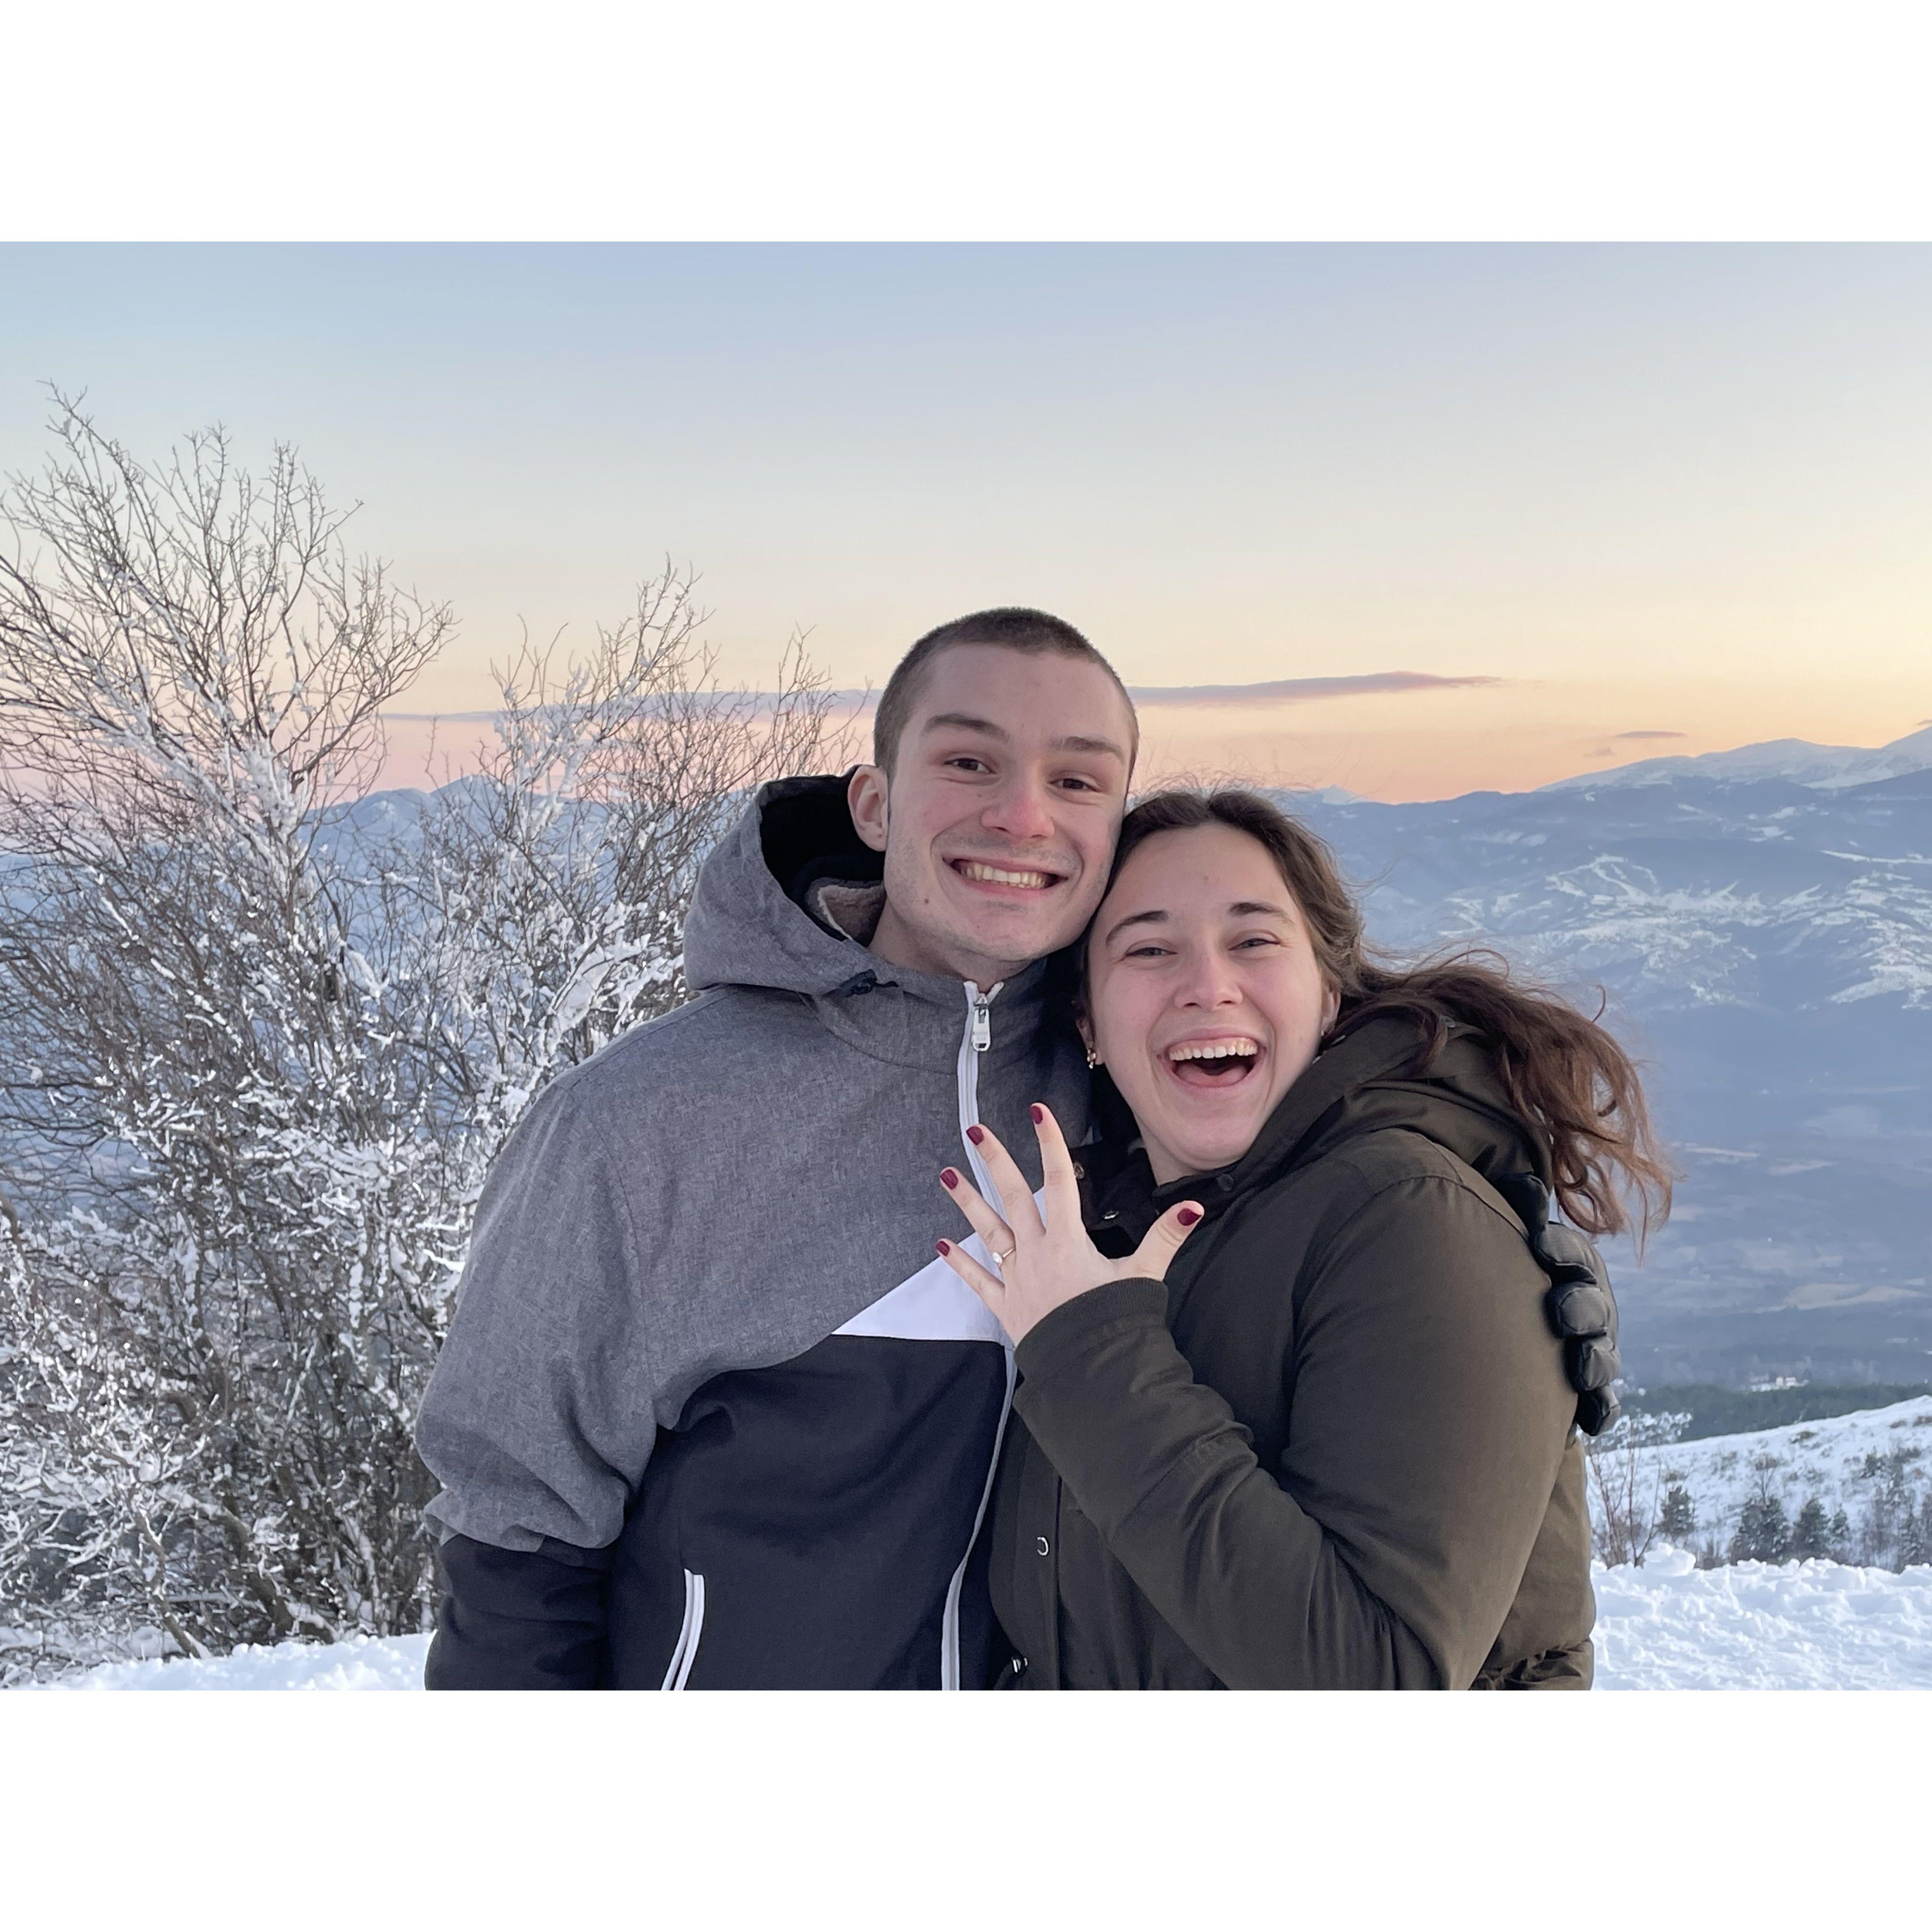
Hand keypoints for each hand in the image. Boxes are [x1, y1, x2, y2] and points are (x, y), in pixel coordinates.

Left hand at [937, 1103, 1202, 1345]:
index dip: (1051, 1144)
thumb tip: (1192, 1206)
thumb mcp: (1144, 1276)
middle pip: (1013, 1198)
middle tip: (976, 1131)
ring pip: (989, 1233)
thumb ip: (1166, 1237)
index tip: (1039, 1111)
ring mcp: (1018, 1279)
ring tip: (945, 1174)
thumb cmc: (1116, 1323)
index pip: (1059, 1182)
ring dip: (967, 1203)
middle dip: (995, 1162)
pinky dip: (960, 1264)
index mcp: (1068, 1242)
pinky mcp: (1008, 1306)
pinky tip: (940, 1245)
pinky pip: (980, 1280)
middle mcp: (1037, 1254)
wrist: (1091, 1374)